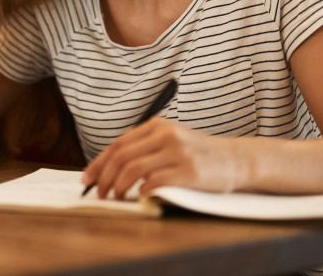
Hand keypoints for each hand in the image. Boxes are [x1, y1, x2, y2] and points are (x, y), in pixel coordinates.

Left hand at [81, 118, 246, 198]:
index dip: (99, 163)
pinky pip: (154, 182)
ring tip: (116, 197)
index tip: (88, 179)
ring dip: (118, 187)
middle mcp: (165, 135)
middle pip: (122, 157)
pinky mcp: (188, 172)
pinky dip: (141, 192)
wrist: (235, 159)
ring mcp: (177, 152)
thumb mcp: (170, 140)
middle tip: (99, 193)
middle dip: (105, 178)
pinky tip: (139, 197)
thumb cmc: (197, 154)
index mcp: (156, 125)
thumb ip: (144, 148)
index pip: (118, 144)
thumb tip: (109, 167)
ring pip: (133, 170)